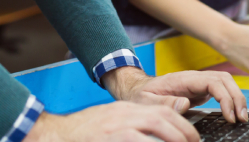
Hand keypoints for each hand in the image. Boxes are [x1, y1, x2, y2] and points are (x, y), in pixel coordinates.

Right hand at [23, 102, 198, 141]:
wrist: (56, 136)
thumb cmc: (84, 133)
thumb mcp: (111, 121)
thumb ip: (134, 122)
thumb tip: (160, 126)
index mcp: (124, 110)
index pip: (160, 110)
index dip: (181, 123)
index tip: (192, 137)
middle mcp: (122, 116)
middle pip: (161, 117)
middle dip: (183, 132)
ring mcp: (116, 128)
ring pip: (154, 127)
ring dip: (173, 138)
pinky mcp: (110, 139)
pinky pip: (137, 141)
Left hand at [101, 66, 247, 123]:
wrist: (137, 89)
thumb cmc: (141, 94)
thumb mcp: (147, 101)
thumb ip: (164, 103)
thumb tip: (185, 104)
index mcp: (183, 79)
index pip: (212, 82)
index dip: (225, 98)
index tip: (229, 116)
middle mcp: (194, 78)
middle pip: (224, 79)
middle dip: (236, 97)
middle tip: (242, 119)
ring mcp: (198, 84)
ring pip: (225, 83)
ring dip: (236, 98)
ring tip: (242, 118)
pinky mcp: (199, 91)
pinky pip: (220, 91)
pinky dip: (230, 100)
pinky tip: (233, 114)